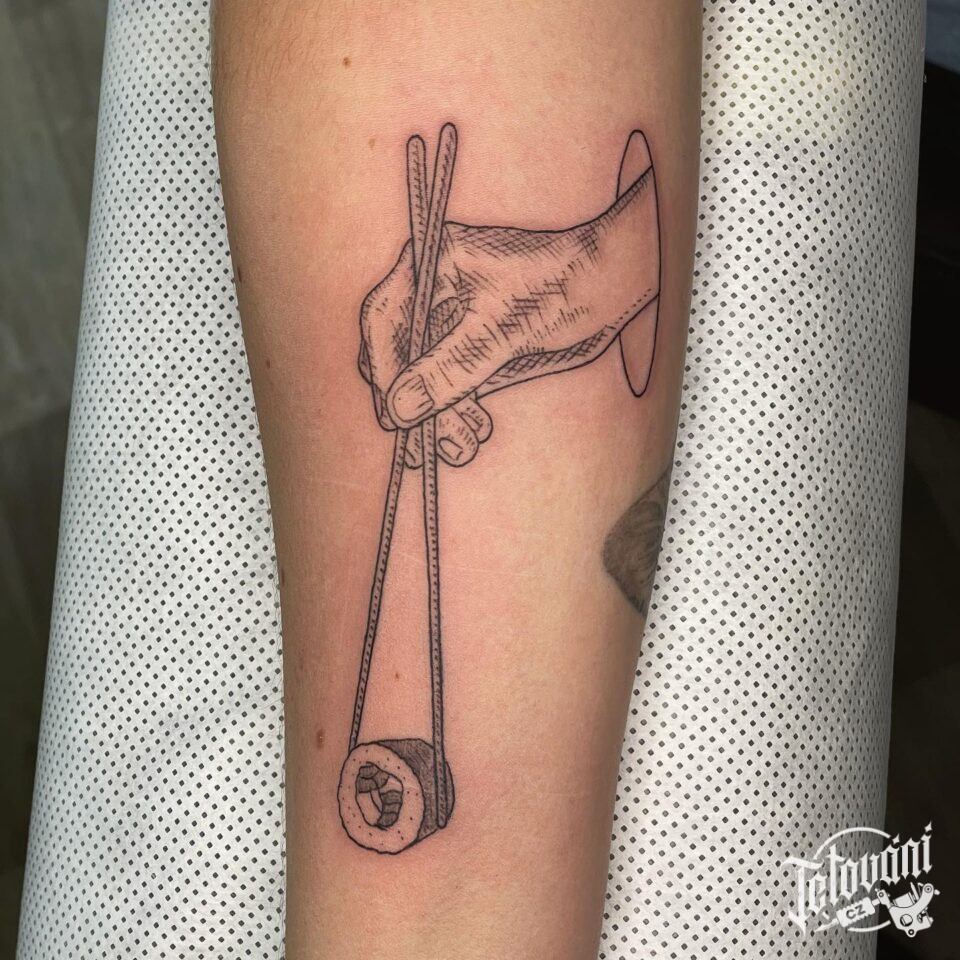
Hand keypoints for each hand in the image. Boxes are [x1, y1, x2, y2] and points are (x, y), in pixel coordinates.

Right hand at [358, 132, 659, 466]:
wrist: (616, 285)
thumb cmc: (567, 285)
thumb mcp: (504, 331)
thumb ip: (450, 369)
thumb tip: (399, 408)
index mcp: (430, 263)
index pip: (383, 320)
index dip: (383, 371)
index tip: (395, 416)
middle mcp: (433, 290)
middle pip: (397, 354)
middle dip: (413, 403)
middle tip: (429, 446)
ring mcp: (451, 320)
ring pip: (422, 377)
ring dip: (438, 416)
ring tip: (464, 446)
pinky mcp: (472, 346)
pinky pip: (449, 385)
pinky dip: (458, 411)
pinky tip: (477, 432)